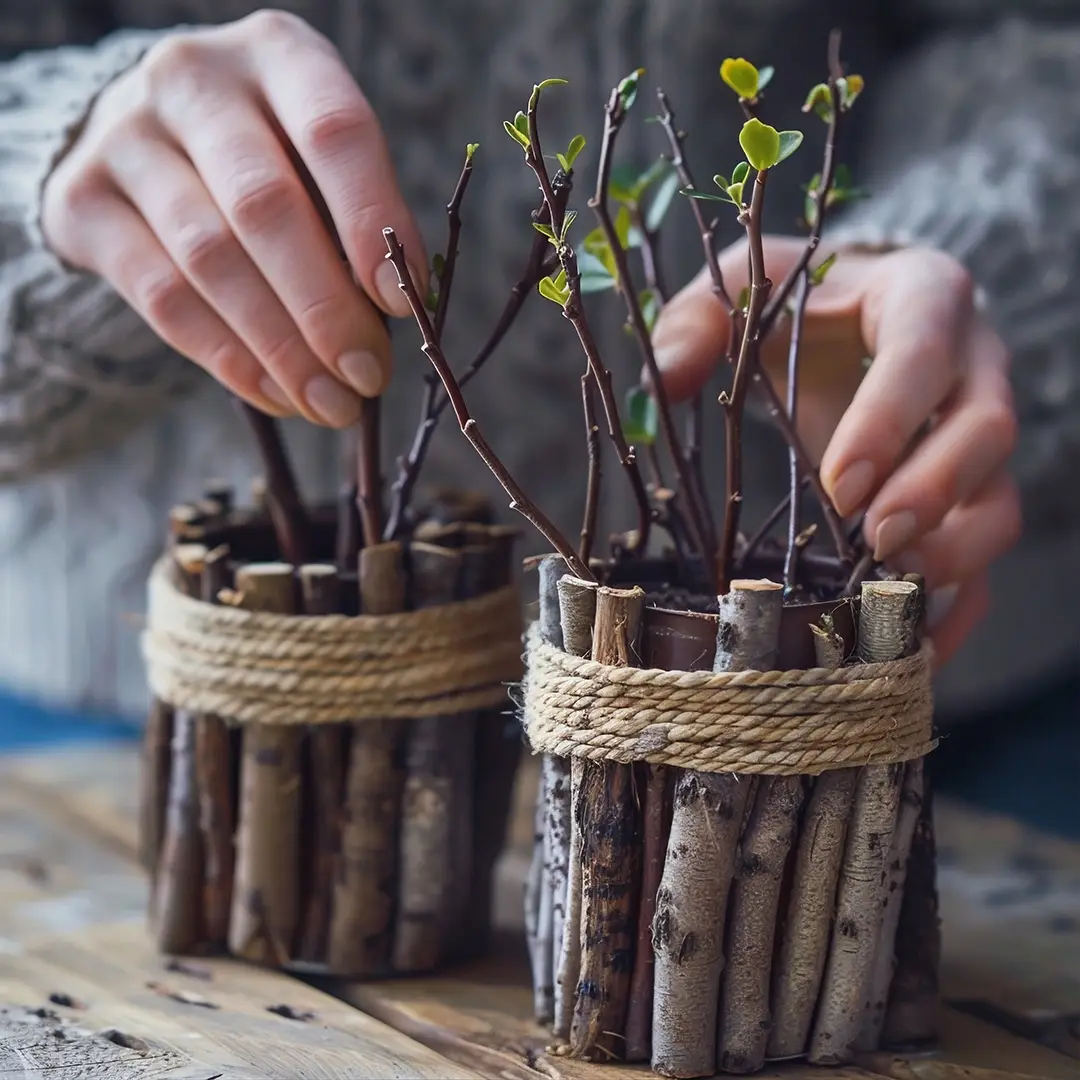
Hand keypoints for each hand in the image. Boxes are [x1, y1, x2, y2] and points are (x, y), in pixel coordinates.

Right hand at [41, 10, 427, 426]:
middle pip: (264, 207)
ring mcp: (125, 136)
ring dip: (282, 350)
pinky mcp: (82, 201)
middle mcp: (193, 79)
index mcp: (276, 54)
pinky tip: (279, 395)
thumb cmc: (268, 152)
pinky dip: (230, 359)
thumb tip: (393, 320)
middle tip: (368, 376)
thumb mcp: (319, 154)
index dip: (373, 223)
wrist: (143, 136)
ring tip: (333, 404)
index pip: (334, 132)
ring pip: (210, 261)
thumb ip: (357, 218)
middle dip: (326, 309)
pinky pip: (163, 299)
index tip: (402, 304)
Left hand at [652, 236, 1020, 664]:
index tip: (839, 485)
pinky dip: (956, 610)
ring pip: (1003, 498)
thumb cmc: (794, 300)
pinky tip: (907, 652)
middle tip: (873, 543)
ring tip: (888, 595)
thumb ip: (697, 321)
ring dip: (956, 554)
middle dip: (936, 491)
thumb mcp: (741, 288)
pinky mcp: (970, 493)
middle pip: (989, 428)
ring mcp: (978, 435)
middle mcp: (973, 363)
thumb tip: (662, 379)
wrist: (846, 316)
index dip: (890, 419)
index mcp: (920, 294)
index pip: (924, 350)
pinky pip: (986, 557)